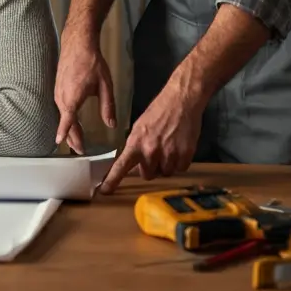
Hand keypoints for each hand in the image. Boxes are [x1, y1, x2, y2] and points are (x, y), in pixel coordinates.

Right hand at [54, 32, 113, 154]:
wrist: (78, 43)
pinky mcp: (57, 87)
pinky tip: (71, 121)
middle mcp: (61, 97)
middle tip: (79, 150)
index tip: (62, 146)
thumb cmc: (92, 62)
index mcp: (72, 99)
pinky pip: (60, 107)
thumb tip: (111, 124)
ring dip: (68, 128)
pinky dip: (65, 118)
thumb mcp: (105, 85)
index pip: (67, 122)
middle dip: (71, 138)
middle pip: (64, 122)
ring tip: (75, 139)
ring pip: (61, 115)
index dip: (66, 135)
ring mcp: (58, 92)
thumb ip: (108, 106)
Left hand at [98, 78, 203, 194]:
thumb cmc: (159, 111)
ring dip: (166, 165)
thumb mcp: (140, 127)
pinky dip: (179, 162)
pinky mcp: (185, 154)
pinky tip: (178, 147)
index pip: (121, 166)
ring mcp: (169, 154)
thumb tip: (132, 162)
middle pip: (147, 174)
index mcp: (136, 143)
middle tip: (155, 152)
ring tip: (168, 147)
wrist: (181, 100)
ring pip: (165, 173)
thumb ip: (136, 145)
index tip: (104, 191)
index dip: (112, 180)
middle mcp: (151, 151)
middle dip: (150, 167)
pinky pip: (180, 169)